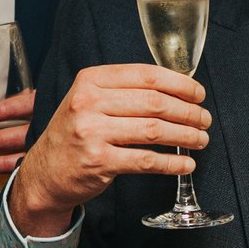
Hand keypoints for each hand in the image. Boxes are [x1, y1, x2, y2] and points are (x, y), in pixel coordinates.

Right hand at [5, 64, 208, 236]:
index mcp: (90, 81)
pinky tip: (185, 163)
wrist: (45, 172)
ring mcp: (92, 132)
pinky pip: (147, 161)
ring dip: (185, 136)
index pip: (146, 75)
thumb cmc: (74, 134)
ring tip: (200, 139)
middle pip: (154, 102)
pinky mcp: (99, 161)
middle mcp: (88, 103)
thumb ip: (123, 91)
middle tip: (204, 119)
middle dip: (188, 111)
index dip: (179, 84)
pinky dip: (172, 163)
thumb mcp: (88, 101)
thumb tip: (176, 89)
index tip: (197, 93)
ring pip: (154, 130)